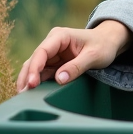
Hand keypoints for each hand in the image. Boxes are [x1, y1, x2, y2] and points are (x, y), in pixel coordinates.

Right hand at [16, 20, 132, 92]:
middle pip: (34, 60)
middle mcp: (52, 43)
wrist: (109, 42)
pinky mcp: (54, 63)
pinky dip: (36, 82)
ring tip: (23, 97)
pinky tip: (31, 93)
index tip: (32, 83)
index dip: (34, 68)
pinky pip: (42, 73)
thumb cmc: (103, 45)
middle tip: (23, 94)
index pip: (42, 52)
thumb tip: (59, 79)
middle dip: (27, 76)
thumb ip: (77, 67)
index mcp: (60, 36)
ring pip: (34, 68)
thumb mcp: (94, 56)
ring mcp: (52, 54)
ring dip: (28, 81)